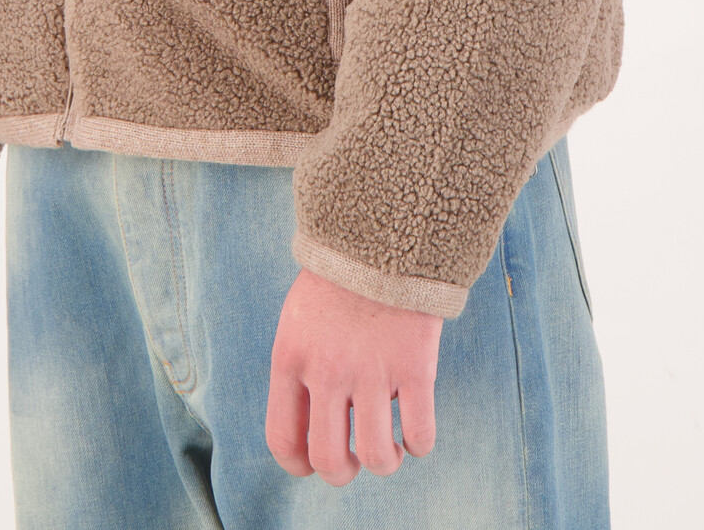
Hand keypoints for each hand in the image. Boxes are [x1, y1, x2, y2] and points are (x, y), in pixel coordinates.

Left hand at [265, 266, 440, 483]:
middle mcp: (327, 371)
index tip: (313, 464)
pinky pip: (420, 435)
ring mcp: (372, 371)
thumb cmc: (340, 278)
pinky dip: (419, 444)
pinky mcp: (415, 367)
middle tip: (356, 456)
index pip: (283, 437)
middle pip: (329, 460)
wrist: (383, 232)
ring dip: (386, 460)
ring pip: (378, 457)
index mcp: (291, 358)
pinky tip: (415, 430)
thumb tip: (308, 425)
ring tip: (390, 444)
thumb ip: (299, 368)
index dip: (299, 464)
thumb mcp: (299, 319)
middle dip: (344, 472)